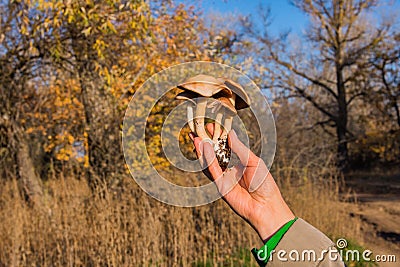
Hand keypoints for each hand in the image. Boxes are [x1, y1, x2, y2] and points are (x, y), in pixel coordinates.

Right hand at [189, 124, 294, 240]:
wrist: (266, 206)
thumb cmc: (264, 184)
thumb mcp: (254, 161)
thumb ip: (240, 149)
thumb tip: (230, 133)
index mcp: (239, 160)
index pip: (225, 145)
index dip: (218, 136)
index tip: (211, 125)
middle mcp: (229, 168)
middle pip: (214, 152)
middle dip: (205, 141)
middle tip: (197, 129)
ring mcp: (224, 177)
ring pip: (209, 161)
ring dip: (201, 150)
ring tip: (196, 137)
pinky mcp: (220, 186)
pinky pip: (212, 170)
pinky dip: (207, 159)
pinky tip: (204, 148)